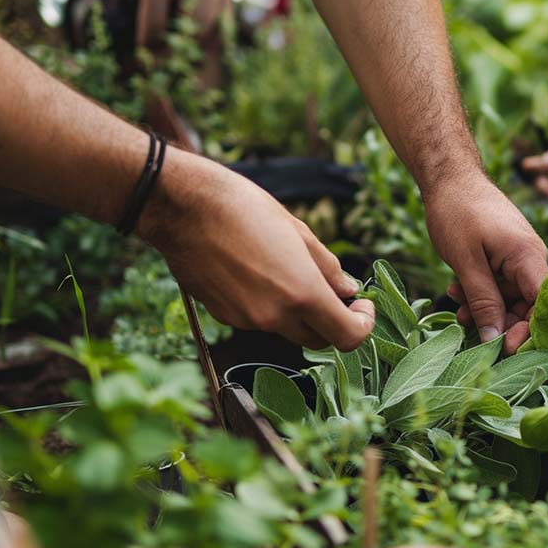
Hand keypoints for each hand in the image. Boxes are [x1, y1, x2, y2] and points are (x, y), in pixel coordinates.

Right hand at [138, 152, 374, 349]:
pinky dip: (269, 307)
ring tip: (289, 272)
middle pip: (319, 340)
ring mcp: (247, 321)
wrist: (183, 208)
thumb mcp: (299, 231)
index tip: (361, 306)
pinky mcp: (224, 317)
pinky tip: (257, 274)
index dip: (363, 325)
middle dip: (333, 321)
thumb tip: (349, 291)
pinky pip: (259, 321)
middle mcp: (275, 316)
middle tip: (334, 293)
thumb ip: (329, 268)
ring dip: (299, 313)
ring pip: (287, 330)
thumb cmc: (244, 209)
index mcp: (302, 293)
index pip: (348, 337)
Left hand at [424, 173, 547, 353]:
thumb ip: (482, 301)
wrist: (449, 177)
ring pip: (511, 297)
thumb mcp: (465, 262)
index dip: (529, 331)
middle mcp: (532, 258)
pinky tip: (457, 291)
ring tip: (455, 304)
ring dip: (484, 307)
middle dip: (499, 321)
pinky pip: (501, 285)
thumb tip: (495, 340)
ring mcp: (520, 257)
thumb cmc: (457, 212)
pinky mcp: (507, 256)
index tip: (504, 349)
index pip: (544, 304)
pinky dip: (480, 292)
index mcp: (529, 256)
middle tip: (467, 327)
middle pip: (528, 305)